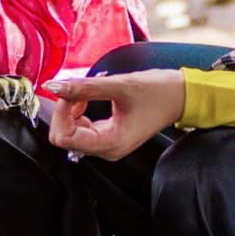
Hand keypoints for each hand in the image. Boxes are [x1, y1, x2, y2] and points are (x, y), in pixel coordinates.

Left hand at [43, 70, 187, 161]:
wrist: (180, 96)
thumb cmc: (157, 92)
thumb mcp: (119, 85)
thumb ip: (84, 87)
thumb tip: (53, 87)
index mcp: (110, 144)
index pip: (64, 137)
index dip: (62, 113)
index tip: (72, 92)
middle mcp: (107, 150)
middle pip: (63, 136)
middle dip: (65, 111)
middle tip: (79, 90)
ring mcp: (107, 145)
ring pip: (69, 132)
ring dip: (71, 109)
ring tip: (88, 91)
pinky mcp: (107, 137)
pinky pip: (80, 128)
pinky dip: (78, 111)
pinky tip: (89, 97)